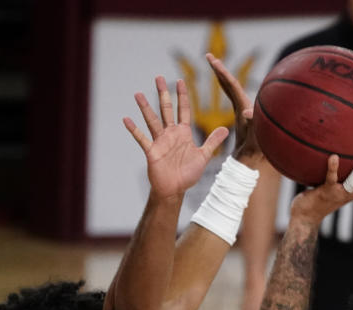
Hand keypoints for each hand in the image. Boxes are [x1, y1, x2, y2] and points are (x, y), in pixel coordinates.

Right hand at [125, 76, 228, 200]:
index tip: (180, 80)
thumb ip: (213, 141)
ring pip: (152, 120)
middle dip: (163, 93)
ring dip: (145, 107)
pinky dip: (134, 130)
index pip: (183, 110)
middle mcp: (170, 134)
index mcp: (183, 133)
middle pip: (166, 109)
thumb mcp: (203, 156)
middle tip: (159, 77)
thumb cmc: (188, 174)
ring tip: (138, 93)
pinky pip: (141, 138)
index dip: (182, 96)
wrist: (175, 190)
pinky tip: (126, 119)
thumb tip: (226, 128)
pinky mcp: (152, 151)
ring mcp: (160, 141)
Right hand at [206, 53, 262, 167]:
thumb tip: (248, 112)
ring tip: (212, 63)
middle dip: (219, 69)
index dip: (222, 73)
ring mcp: (243, 108)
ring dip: (221, 75)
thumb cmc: (256, 152)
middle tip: (209, 56)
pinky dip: (223, 86)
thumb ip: (253, 126)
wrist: (256, 161)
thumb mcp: (255, 139)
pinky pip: (230, 95)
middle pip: (230, 82)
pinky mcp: (240, 113)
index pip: (232, 86)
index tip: (213, 61)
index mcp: (246, 108)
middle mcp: (245, 105)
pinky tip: (219, 83)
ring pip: (230, 87)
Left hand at [290, 148, 352, 223]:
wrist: (305, 217)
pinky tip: (334, 156)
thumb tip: (335, 149)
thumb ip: (335, 171)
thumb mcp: (330, 184)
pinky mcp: (327, 193)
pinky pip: (332, 179)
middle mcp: (351, 193)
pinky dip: (333, 168)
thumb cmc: (317, 197)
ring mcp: (340, 193)